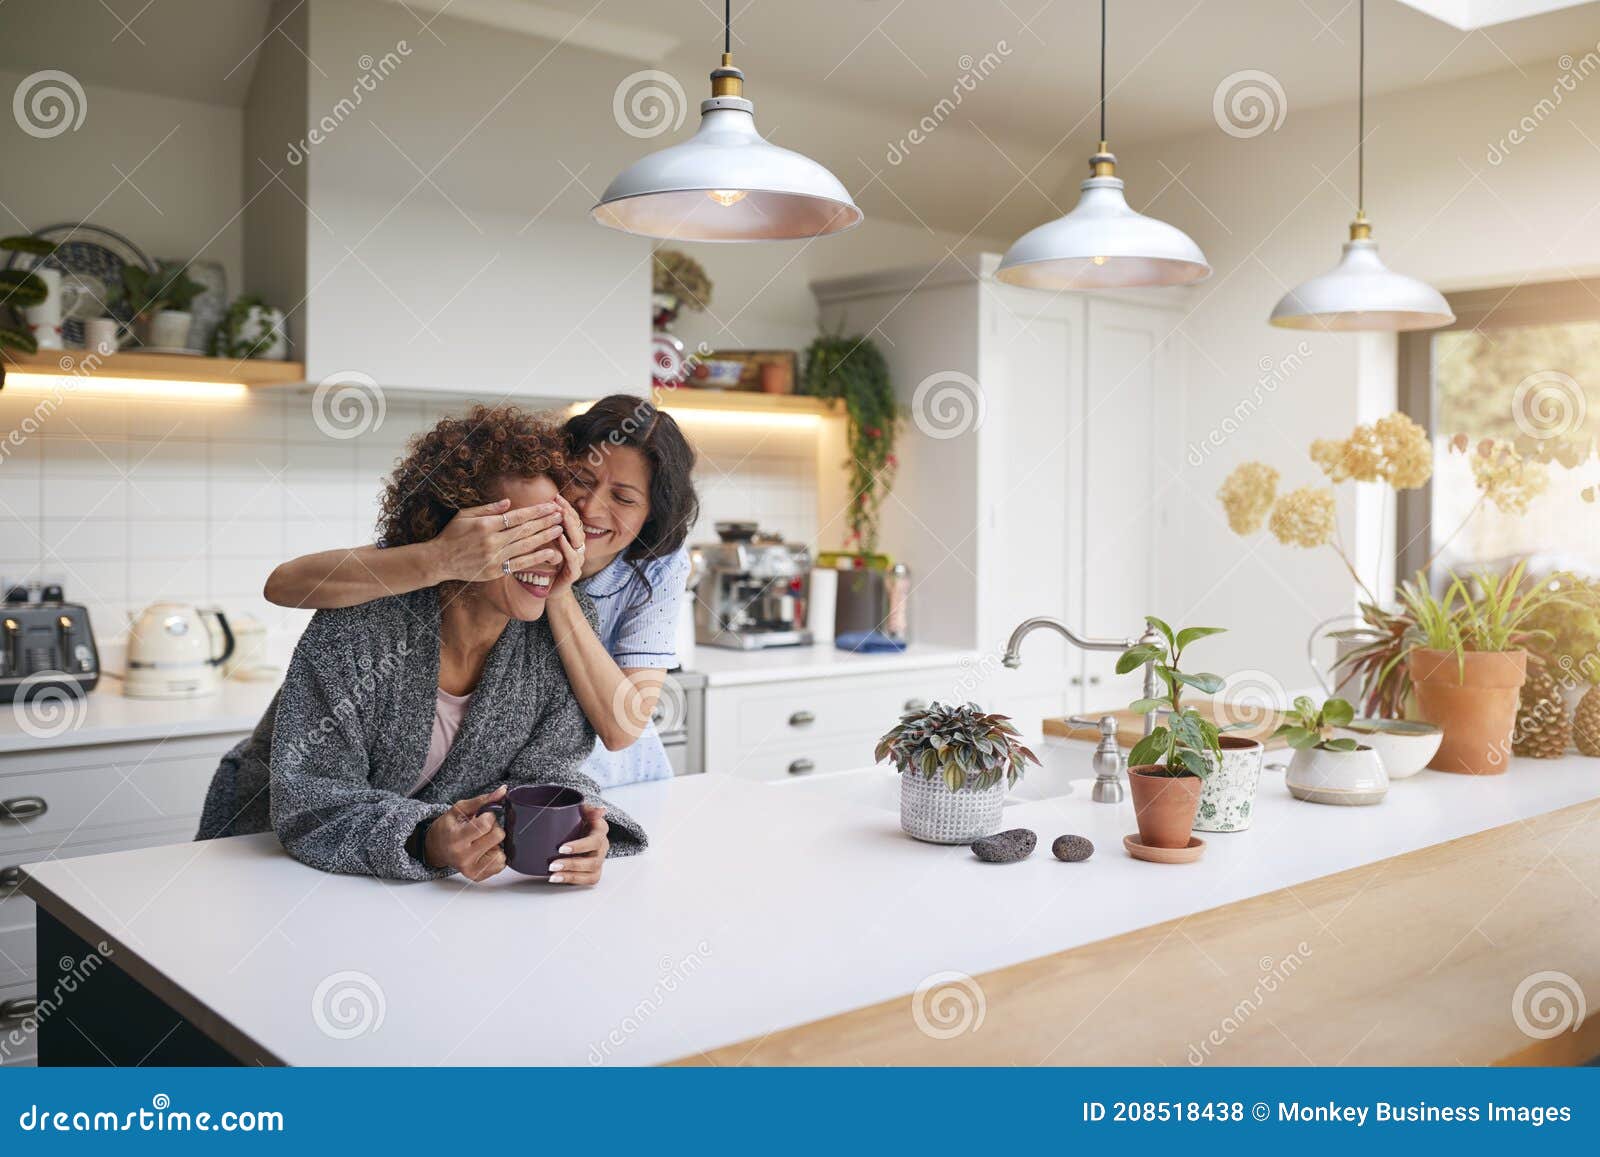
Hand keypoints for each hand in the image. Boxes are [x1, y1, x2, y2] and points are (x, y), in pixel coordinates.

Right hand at [423, 786, 507, 880]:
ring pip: (502, 852)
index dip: (489, 816)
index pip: (485, 825)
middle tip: (483, 829)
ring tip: (482, 841)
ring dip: (495, 844)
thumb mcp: (459, 810)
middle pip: (498, 836)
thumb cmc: (448, 827)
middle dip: (494, 828)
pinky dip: (496, 855)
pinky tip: (484, 851)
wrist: (436, 848)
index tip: (483, 816)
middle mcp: (463, 857)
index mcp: (456, 838)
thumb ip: (482, 800)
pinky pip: (501, 864)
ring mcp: (470, 869)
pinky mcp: (477, 876)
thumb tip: (503, 790)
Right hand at [431, 499, 566, 583]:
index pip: (517, 516)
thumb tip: (509, 502)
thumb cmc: (452, 535)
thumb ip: (488, 508)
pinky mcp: (495, 570)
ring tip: (559, 530)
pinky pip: (520, 564)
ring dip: (545, 537)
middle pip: (525, 529)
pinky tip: (550, 553)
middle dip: (546, 521)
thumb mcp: (465, 515)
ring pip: (525, 545)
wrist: (439, 560)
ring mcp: (494, 557)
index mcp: (486, 524)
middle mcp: (492, 540)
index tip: (551, 505)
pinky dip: (536, 558)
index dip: (536, 511)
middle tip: (562, 515)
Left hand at [546, 805, 608, 885]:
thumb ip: (587, 809)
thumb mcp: (580, 809)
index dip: (580, 847)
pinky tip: (556, 878)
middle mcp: (602, 846)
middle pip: (593, 860)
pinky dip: (571, 880)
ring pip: (591, 872)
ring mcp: (599, 860)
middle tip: (553, 864)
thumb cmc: (577, 817)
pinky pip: (587, 880)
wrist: (576, 826)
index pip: (595, 840)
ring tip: (553, 874)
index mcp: (600, 829)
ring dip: (571, 875)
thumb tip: (601, 810)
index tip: (561, 848)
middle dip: (572, 864)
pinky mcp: (593, 871)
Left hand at [547, 494, 587, 594]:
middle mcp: (577, 549)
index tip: (555, 497)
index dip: (565, 508)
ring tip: (562, 516)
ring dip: (569, 527)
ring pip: (577, 541)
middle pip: (576, 527)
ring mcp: (577, 561)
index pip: (571, 520)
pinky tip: (561, 538)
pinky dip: (567, 547)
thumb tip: (535, 510)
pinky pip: (572, 558)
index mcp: (571, 541)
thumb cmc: (544, 566)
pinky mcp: (573, 573)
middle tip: (559, 503)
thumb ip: (544, 529)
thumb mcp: (543, 544)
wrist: (548, 591)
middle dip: (568, 514)